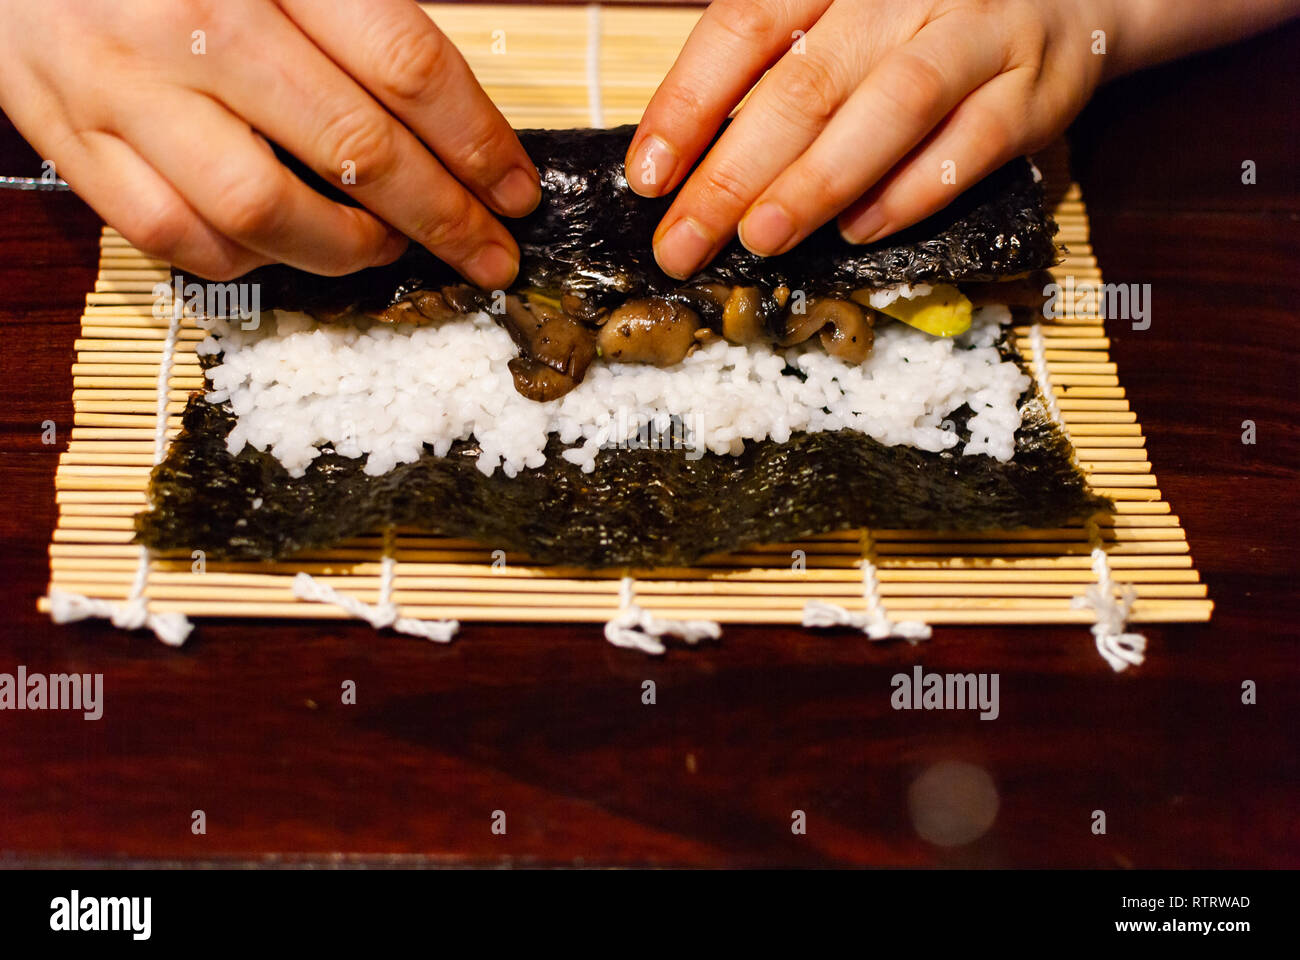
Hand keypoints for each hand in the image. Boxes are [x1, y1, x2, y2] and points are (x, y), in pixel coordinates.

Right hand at [0, 0, 539, 284]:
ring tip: (388, 249)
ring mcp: (124, 89)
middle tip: (489, 255)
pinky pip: (174, 238)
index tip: (516, 192)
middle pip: (354, 151)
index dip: (477, 143)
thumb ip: (357, 11)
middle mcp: (193, 25)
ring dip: (348, 251)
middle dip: (444, 218)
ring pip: (265, 213)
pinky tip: (286, 247)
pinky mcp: (71, 139)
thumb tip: (452, 110)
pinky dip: (247, 260)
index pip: (404, 67)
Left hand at [626, 0, 1114, 278]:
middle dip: (733, 173)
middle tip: (683, 242)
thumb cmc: (922, 14)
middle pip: (807, 82)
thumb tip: (686, 154)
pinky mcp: (1032, 90)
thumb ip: (775, 65)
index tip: (647, 177)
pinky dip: (909, 194)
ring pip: (892, 108)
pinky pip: (969, 147)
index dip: (688, 103)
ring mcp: (976, 33)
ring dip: (818, 182)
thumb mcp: (842, 13)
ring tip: (760, 239)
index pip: (746, 26)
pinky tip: (857, 232)